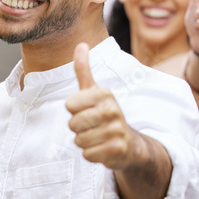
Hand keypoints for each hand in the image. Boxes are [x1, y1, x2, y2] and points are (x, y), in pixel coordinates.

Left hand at [66, 43, 138, 169]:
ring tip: (98, 136)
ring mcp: (116, 130)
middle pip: (73, 124)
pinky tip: (102, 148)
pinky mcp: (117, 149)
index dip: (74, 111)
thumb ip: (84, 69)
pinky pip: (87, 154)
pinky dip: (92, 154)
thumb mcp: (94, 91)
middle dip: (78, 128)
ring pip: (79, 140)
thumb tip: (81, 44)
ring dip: (84, 142)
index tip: (87, 110)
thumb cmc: (105, 114)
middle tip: (92, 126)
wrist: (129, 144)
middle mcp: (113, 110)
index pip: (69, 105)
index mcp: (105, 94)